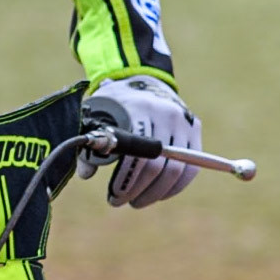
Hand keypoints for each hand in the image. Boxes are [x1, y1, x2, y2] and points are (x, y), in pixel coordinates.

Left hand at [78, 74, 200, 207]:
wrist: (141, 78)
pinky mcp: (195, 128)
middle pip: (158, 166)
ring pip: (177, 170)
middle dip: (139, 190)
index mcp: (139, 109)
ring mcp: (184, 121)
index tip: (114, 196)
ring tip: (138, 201)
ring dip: (156, 193)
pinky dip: (176, 187)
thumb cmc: (114, 102)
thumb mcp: (97, 114)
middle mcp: (166, 113)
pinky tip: (159, 195)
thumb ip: (91, 143)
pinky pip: (192, 168)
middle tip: (123, 201)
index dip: (126, 180)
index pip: (137, 154)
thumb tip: (85, 174)